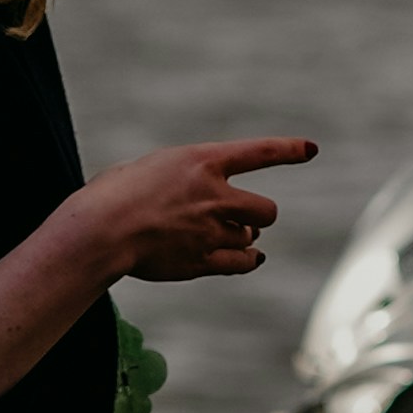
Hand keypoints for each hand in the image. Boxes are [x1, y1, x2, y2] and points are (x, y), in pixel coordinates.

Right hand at [90, 133, 321, 288]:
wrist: (100, 231)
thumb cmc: (113, 194)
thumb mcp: (151, 169)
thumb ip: (185, 180)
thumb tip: (203, 208)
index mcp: (202, 161)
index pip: (259, 152)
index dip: (289, 150)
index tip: (311, 149)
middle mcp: (215, 195)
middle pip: (266, 211)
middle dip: (258, 216)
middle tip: (244, 218)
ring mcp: (211, 231)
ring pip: (250, 239)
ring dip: (242, 238)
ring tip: (217, 236)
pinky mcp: (203, 261)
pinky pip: (241, 263)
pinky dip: (246, 260)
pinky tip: (248, 258)